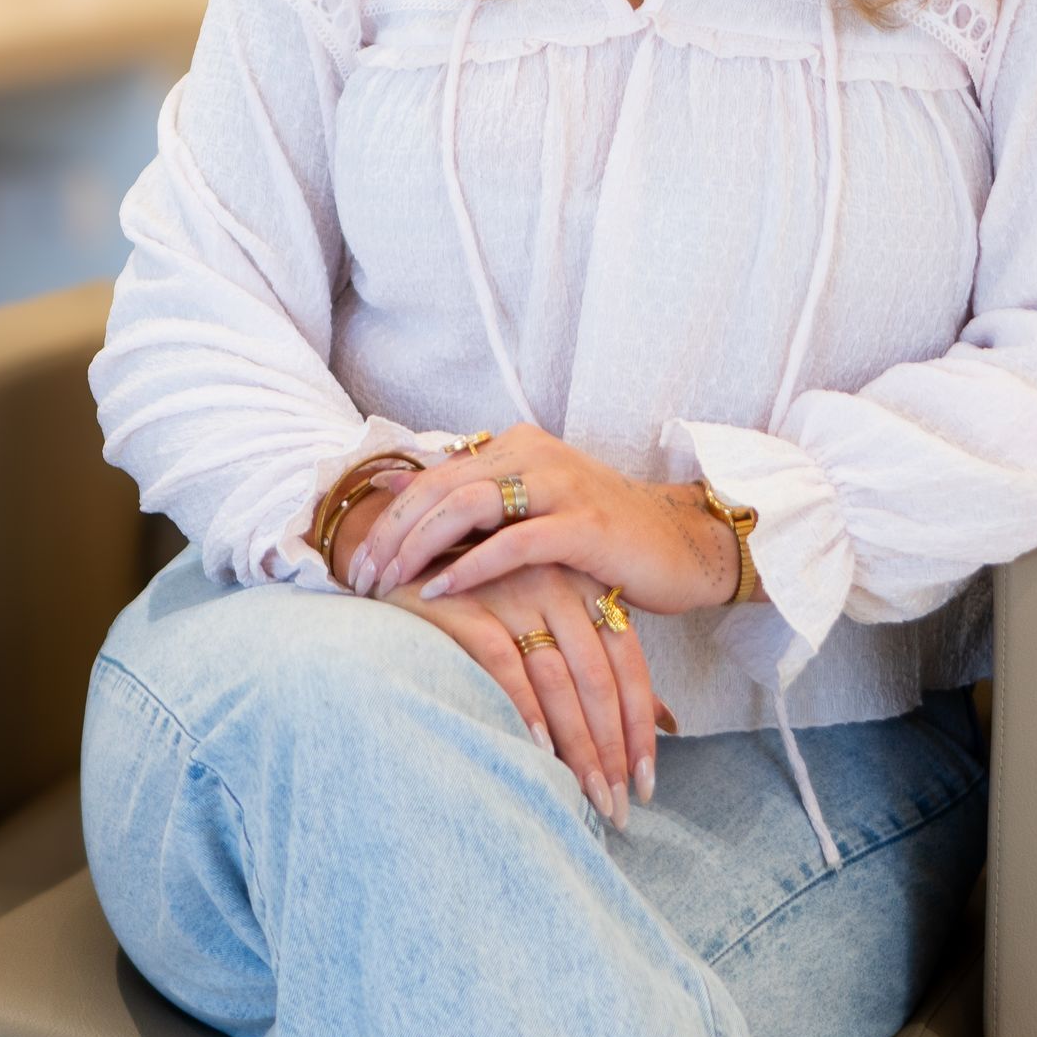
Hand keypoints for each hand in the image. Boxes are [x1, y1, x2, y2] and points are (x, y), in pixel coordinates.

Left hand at [345, 425, 746, 618]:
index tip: (355, 562)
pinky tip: (440, 592)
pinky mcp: (583, 524)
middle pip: (439, 487)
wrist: (681, 545)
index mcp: (516, 444)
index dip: (387, 518)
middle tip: (359, 580)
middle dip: (390, 536)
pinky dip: (469, 567)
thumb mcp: (531, 509)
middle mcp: (534, 453)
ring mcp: (560, 485)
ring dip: (418, 548)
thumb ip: (472, 500)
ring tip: (390, 585)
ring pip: (466, 506)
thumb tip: (394, 490)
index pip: (432, 475)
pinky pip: (513, 543)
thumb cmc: (600, 535)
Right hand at [393, 562, 671, 828]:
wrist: (408, 561)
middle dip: (612, 751)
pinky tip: (538, 752)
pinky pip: (502, 662)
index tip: (647, 784)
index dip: (640, 728)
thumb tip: (666, 721)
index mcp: (586, 587)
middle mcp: (556, 583)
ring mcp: (511, 589)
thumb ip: (604, 665)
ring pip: (558, 679)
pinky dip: (523, 707)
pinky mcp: (466, 604)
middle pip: (598, 680)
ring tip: (588, 797)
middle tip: (618, 808)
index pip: (628, 665)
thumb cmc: (490, 601)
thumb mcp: (553, 620)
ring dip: (576, 745)